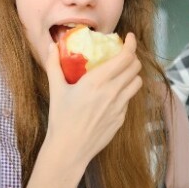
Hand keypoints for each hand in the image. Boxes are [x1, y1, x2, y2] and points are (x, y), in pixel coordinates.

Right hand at [42, 35, 142, 170]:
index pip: (125, 57)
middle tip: (124, 55)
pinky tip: (113, 94)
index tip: (129, 38)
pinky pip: (129, 99)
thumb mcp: (56, 89)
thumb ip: (53, 65)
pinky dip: (125, 92)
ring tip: (122, 73)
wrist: (70, 149)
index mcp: (97, 81)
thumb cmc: (61, 119)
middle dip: (132, 57)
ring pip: (137, 83)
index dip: (131, 44)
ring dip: (132, 75)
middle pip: (135, 68)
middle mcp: (112, 92)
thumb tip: (51, 45)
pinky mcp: (121, 119)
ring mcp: (119, 106)